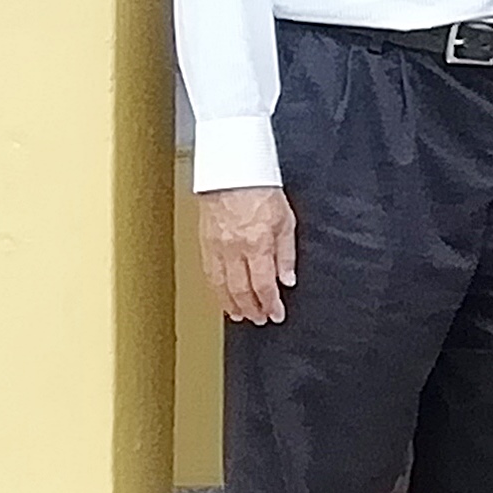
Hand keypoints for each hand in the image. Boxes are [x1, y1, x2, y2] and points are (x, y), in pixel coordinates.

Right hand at [198, 186, 297, 325]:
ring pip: (221, 286)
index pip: (263, 284)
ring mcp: (216, 248)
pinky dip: (217, 291)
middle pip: (240, 290)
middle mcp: (233, 249)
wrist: (231, 173)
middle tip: (260, 319)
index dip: (270, 304)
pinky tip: (224, 297)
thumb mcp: (286, 221)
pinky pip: (210, 274)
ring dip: (232, 305)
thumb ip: (287, 254)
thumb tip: (287, 280)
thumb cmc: (261, 191)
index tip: (276, 315)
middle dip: (252, 309)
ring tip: (242, 315)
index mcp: (256, 243)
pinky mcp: (205, 244)